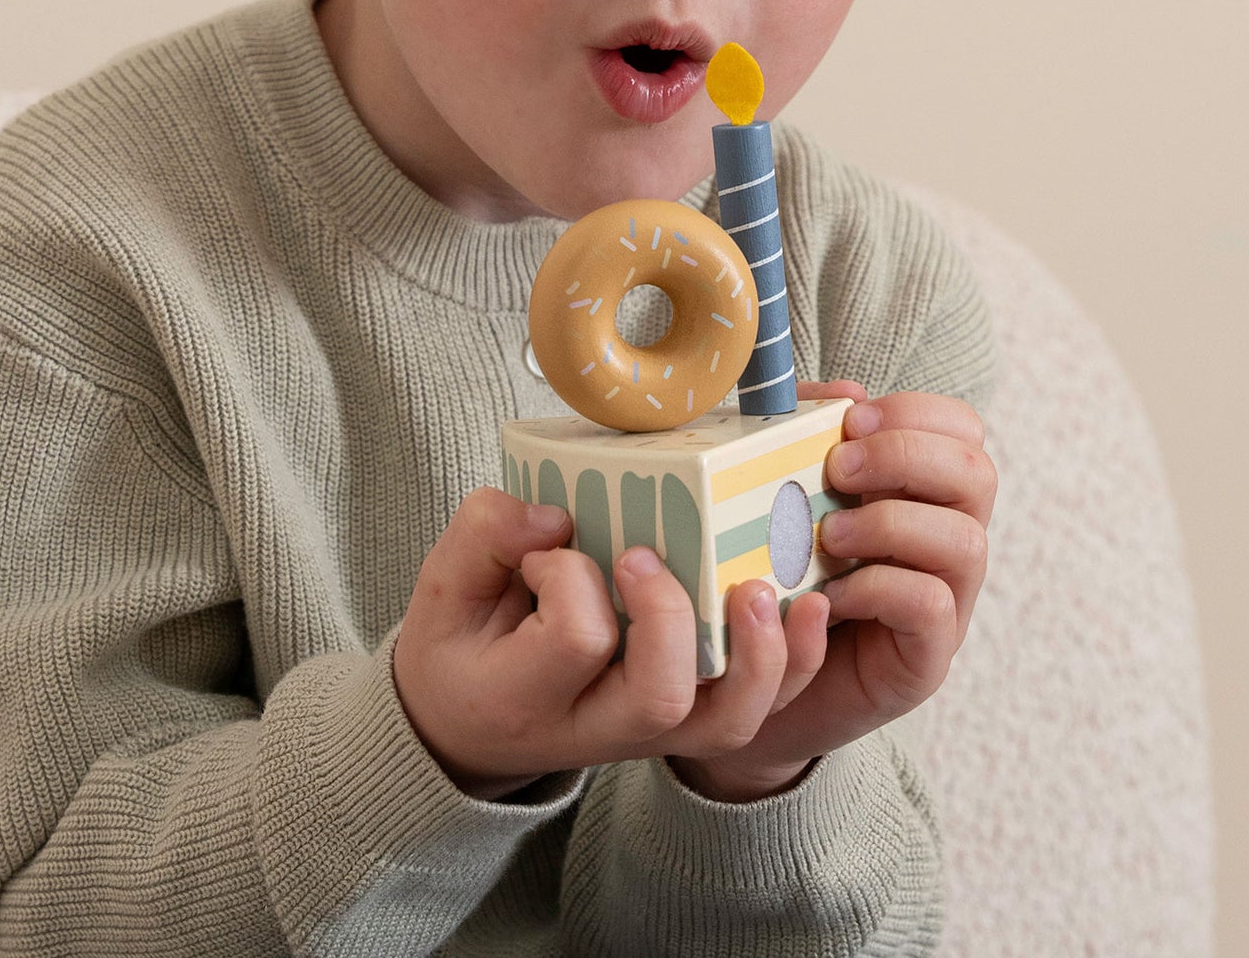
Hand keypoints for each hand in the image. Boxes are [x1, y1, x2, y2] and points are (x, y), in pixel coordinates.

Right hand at [391, 487, 826, 799]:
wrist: (468, 730)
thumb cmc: (460, 650)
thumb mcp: (441, 592)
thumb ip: (485, 536)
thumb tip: (554, 513)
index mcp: (526, 695)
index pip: (575, 639)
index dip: (571, 576)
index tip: (550, 541)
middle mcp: (597, 730)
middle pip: (662, 695)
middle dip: (670, 617)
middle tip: (644, 556)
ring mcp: (651, 735)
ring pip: (727, 721)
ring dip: (758, 652)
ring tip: (758, 586)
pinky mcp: (686, 722)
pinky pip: (757, 711)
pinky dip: (795, 662)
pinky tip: (807, 601)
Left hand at [668, 379, 996, 802]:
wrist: (751, 685)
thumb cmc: (776, 574)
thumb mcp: (783, 496)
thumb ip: (806, 438)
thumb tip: (837, 393)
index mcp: (926, 491)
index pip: (963, 430)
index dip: (915, 413)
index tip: (849, 420)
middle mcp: (951, 541)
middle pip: (977, 474)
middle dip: (904, 457)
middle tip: (835, 470)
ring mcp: (949, 603)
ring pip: (965, 540)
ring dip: (889, 523)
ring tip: (826, 536)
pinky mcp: (927, 658)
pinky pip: (931, 606)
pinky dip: (878, 587)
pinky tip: (830, 593)